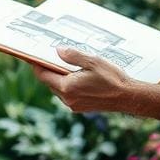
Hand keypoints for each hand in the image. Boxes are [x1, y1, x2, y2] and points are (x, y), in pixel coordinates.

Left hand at [31, 47, 159, 121]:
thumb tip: (58, 51)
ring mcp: (74, 105)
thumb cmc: (112, 78)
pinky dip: (68, 84)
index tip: (31, 56)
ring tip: (65, 64)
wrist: (128, 97)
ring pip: (58, 89)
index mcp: (67, 87)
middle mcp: (68, 99)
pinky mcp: (81, 107)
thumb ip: (73, 56)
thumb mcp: (93, 61)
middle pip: (50, 82)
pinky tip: (77, 75)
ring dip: (59, 77)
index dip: (36, 64)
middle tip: (49, 56)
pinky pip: (67, 94)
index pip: (43, 75)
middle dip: (48, 69)